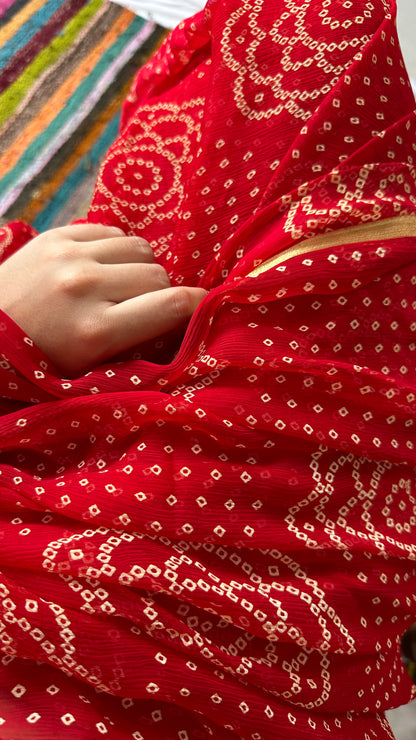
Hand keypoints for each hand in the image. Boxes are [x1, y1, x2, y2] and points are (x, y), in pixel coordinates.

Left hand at [0, 223, 206, 376]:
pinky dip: (116, 250)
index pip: (172, 304)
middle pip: (158, 274)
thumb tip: (185, 319)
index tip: (205, 306)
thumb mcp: (90, 368)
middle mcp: (85, 286)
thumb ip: (138, 344)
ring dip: (139, 268)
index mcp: (96, 331)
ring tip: (121, 286)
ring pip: (139, 248)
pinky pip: (111, 231)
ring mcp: (68, 255)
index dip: (197, 304)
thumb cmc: (40, 361)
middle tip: (143, 308)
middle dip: (159, 292)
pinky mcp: (55, 235)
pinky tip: (102, 268)